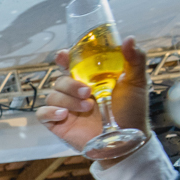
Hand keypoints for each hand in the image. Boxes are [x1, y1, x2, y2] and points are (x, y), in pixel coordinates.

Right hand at [36, 37, 149, 165]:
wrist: (127, 140)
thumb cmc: (132, 111)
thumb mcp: (137, 83)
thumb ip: (135, 60)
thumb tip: (129, 38)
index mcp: (89, 79)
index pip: (70, 64)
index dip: (64, 58)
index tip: (64, 55)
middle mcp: (75, 92)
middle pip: (60, 79)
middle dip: (70, 84)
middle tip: (88, 91)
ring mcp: (66, 108)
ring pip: (52, 95)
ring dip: (67, 100)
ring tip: (87, 107)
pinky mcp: (58, 124)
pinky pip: (42, 114)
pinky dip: (50, 112)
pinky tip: (64, 115)